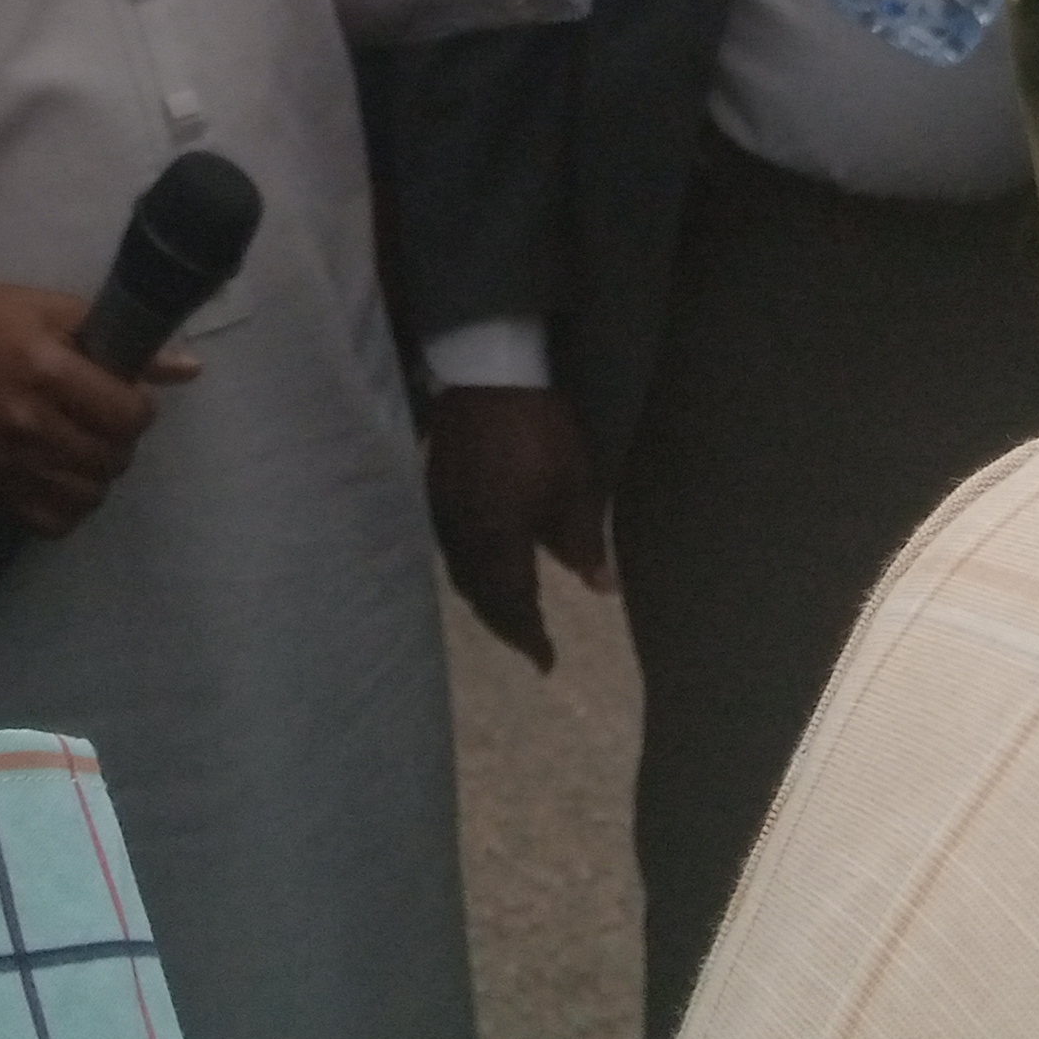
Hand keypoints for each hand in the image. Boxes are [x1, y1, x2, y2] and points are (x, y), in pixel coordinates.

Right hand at [0, 279, 196, 535]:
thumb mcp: (48, 310)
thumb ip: (119, 339)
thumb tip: (191, 368)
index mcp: (46, 369)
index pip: (129, 413)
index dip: (140, 406)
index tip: (127, 395)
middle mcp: (29, 423)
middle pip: (114, 457)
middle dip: (121, 439)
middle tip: (106, 420)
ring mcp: (7, 463)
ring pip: (89, 495)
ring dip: (98, 473)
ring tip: (84, 448)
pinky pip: (53, 522)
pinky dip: (69, 505)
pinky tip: (61, 476)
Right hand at [425, 385, 605, 673]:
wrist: (487, 375)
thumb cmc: (538, 432)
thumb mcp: (574, 486)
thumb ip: (584, 543)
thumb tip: (602, 588)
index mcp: (497, 542)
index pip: (513, 605)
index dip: (530, 637)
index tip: (546, 664)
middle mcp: (464, 539)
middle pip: (480, 596)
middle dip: (505, 625)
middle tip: (526, 643)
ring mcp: (444, 514)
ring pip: (460, 575)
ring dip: (484, 601)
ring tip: (506, 612)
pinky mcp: (437, 490)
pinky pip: (449, 549)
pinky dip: (468, 570)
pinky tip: (480, 565)